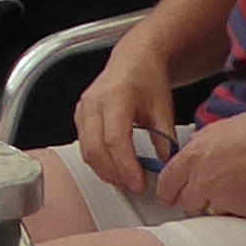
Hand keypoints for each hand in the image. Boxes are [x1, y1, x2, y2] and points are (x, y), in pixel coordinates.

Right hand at [70, 38, 178, 190]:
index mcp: (116, 96)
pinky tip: (113, 167)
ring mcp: (83, 109)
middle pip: (95, 149)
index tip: (138, 182)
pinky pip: (83, 145)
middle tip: (133, 186)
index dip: (125, 165)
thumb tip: (166, 166)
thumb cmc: (148, 78)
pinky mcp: (79, 115)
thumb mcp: (164, 107)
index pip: (115, 139)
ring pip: (86, 150)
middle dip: (114, 174)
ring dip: (104, 170)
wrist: (134, 59)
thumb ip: (165, 137)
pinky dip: (97, 161)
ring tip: (125, 180)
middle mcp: (94, 102)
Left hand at [149, 106, 245, 219]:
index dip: (167, 193)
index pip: (167, 184)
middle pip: (188, 204)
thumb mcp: (221, 128)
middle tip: (213, 191)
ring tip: (241, 188)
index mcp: (194, 157)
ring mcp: (224, 200)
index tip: (169, 198)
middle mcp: (204, 182)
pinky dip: (244, 209)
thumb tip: (194, 150)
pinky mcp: (245, 214)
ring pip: (213, 212)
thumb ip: (201, 144)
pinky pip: (238, 217)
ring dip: (222, 204)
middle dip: (197, 200)